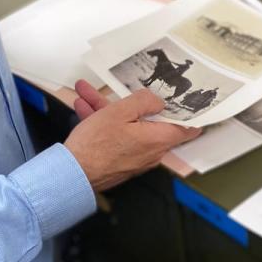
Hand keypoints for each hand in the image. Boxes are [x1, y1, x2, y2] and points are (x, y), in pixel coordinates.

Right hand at [65, 84, 200, 190]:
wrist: (72, 174)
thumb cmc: (96, 145)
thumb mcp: (120, 112)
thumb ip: (144, 102)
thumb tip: (158, 102)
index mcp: (158, 139)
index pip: (186, 129)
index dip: (188, 114)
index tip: (188, 102)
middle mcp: (150, 152)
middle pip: (149, 122)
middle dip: (132, 103)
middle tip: (125, 87)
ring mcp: (134, 158)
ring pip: (126, 126)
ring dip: (107, 109)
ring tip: (87, 92)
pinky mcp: (118, 161)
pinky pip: (115, 137)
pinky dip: (101, 122)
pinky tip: (83, 106)